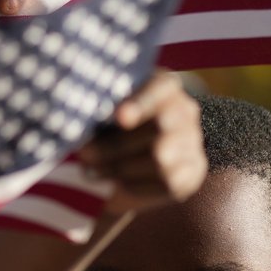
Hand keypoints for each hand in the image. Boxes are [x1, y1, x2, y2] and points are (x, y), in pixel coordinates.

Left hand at [76, 71, 206, 216]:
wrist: (139, 153)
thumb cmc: (113, 123)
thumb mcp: (107, 107)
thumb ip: (99, 109)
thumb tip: (79, 123)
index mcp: (164, 86)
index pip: (160, 87)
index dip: (142, 102)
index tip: (120, 117)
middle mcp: (184, 111)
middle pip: (158, 127)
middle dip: (115, 145)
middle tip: (84, 154)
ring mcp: (192, 142)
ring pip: (160, 159)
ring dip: (120, 167)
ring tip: (92, 170)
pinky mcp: (192, 172)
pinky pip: (165, 182)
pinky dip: (135, 184)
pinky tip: (116, 180)